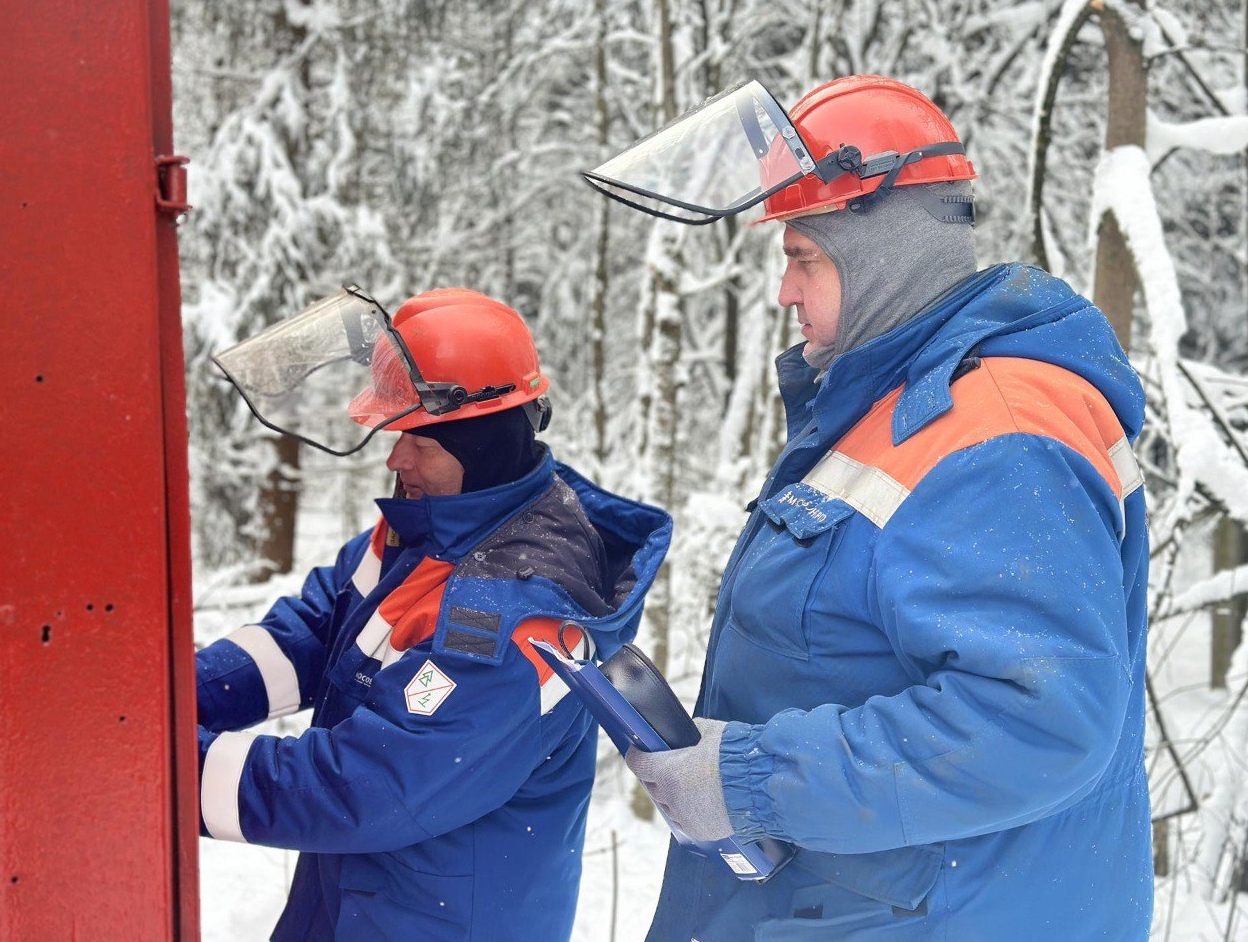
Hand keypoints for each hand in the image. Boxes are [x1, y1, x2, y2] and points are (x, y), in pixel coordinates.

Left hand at [625, 718, 732, 841]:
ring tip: (685, 785)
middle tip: (663, 767)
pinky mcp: (698, 831)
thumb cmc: (735, 755)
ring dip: (671, 795)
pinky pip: (685, 820)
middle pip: (652, 786)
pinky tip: (698, 802)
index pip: (638, 764)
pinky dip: (687, 811)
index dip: (636, 756)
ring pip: (668, 805)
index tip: (636, 752)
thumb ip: (693, 732)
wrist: (760, 786)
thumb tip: (689, 733)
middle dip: (655, 776)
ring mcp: (684, 816)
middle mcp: (671, 797)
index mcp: (668, 771)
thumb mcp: (711, 732)